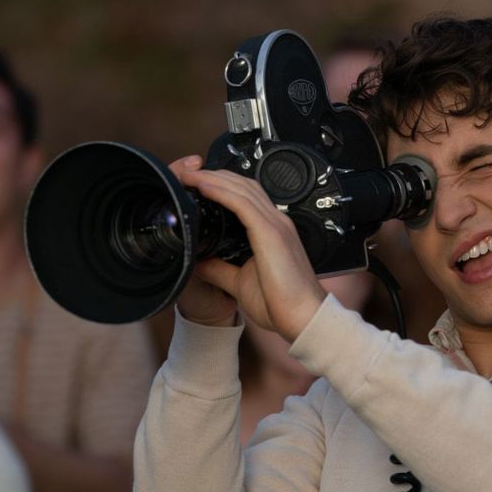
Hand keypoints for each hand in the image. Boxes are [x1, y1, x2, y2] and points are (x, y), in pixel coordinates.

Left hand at [169, 155, 326, 340]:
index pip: (246, 196)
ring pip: (242, 189)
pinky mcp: (271, 233)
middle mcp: (276, 222)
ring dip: (214, 178)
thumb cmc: (281, 303)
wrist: (303, 318)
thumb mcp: (240, 282)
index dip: (222, 185)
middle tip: (188, 173)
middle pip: (243, 185)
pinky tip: (204, 187)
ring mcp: (276, 225)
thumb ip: (220, 269)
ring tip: (190, 174)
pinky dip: (222, 192)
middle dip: (214, 175)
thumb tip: (198, 261)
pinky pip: (243, 204)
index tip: (197, 185)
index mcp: (271, 232)